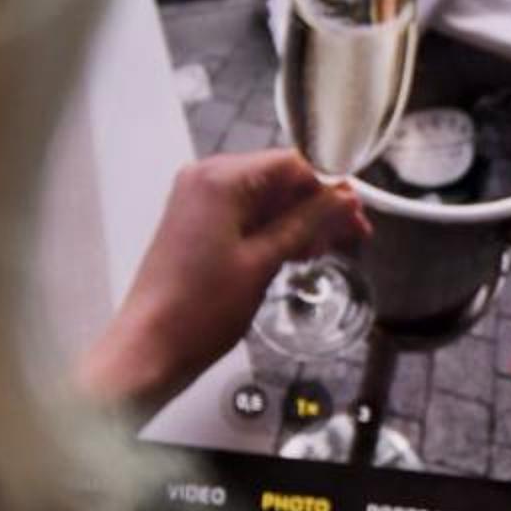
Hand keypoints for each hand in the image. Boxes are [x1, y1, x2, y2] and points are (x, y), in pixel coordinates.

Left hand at [76, 152, 370, 419]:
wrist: (152, 346)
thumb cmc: (203, 306)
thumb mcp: (264, 260)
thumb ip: (307, 223)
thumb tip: (345, 199)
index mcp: (220, 178)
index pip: (290, 164)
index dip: (328, 187)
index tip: (358, 213)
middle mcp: (206, 179)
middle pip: (278, 180)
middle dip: (317, 207)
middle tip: (355, 235)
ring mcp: (199, 202)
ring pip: (265, 200)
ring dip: (300, 222)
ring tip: (330, 249)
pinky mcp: (198, 225)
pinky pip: (246, 216)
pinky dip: (274, 231)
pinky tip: (300, 252)